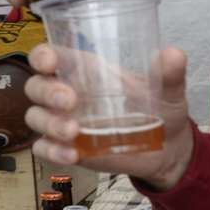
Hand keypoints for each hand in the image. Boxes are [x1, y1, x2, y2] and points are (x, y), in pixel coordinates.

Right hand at [23, 43, 195, 191]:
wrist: (167, 150)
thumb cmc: (162, 110)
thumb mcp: (168, 90)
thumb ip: (169, 74)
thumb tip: (174, 54)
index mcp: (86, 70)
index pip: (50, 55)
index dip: (42, 55)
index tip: (49, 63)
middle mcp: (67, 92)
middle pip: (36, 85)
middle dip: (47, 92)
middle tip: (71, 101)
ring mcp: (63, 121)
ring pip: (35, 117)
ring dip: (49, 123)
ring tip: (74, 132)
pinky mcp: (65, 147)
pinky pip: (43, 148)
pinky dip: (51, 151)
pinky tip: (72, 155)